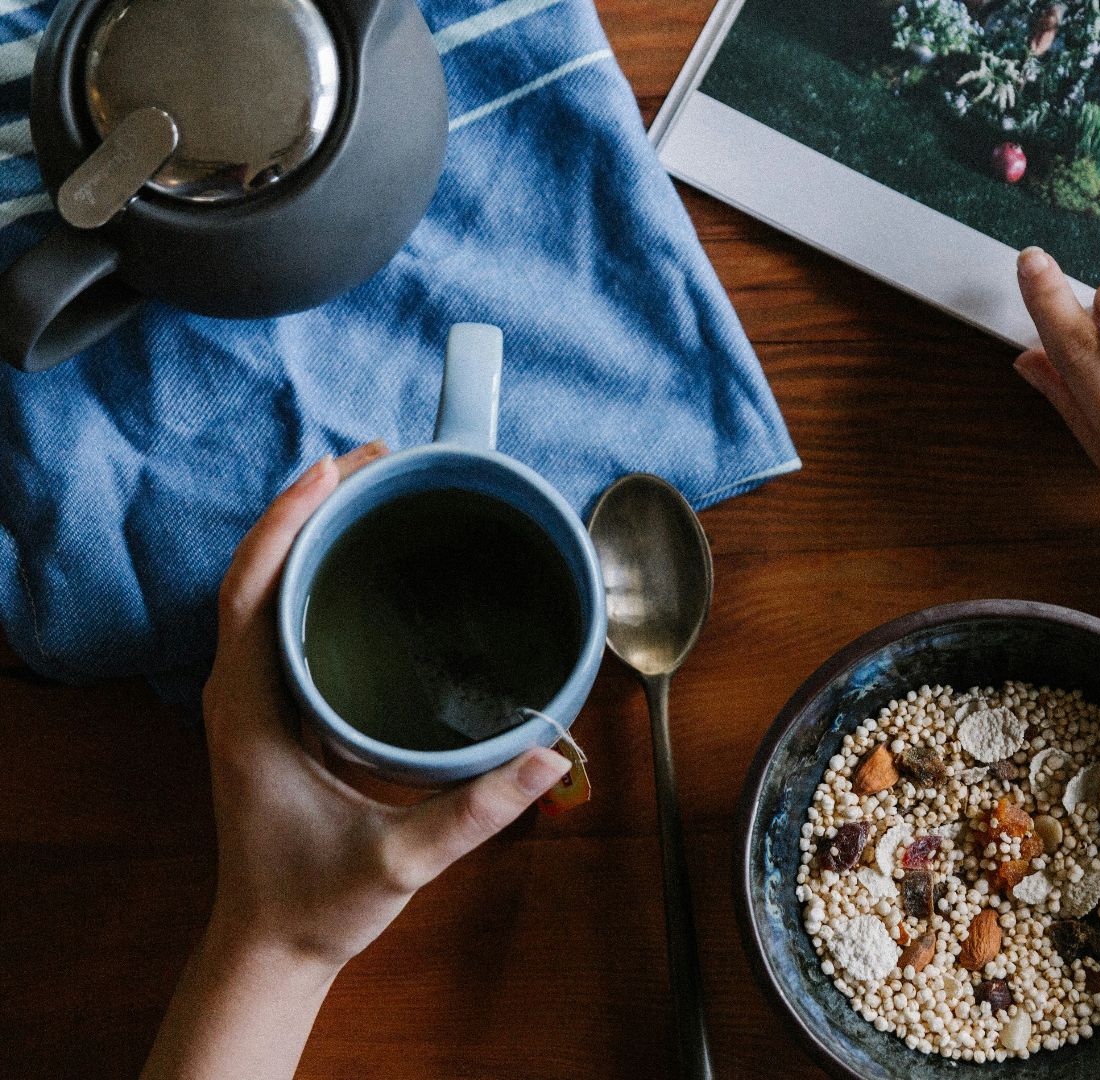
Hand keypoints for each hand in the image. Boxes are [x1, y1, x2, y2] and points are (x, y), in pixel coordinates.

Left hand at [199, 442, 570, 969]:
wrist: (271, 947)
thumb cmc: (317, 903)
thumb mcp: (401, 860)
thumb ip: (475, 811)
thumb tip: (550, 757)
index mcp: (251, 714)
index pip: (252, 591)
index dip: (288, 521)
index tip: (336, 469)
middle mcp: (241, 694)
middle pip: (257, 571)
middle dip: (309, 505)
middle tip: (378, 459)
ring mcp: (253, 700)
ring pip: (265, 590)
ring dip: (310, 533)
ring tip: (373, 489)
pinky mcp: (273, 711)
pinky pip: (282, 619)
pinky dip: (314, 573)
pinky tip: (362, 561)